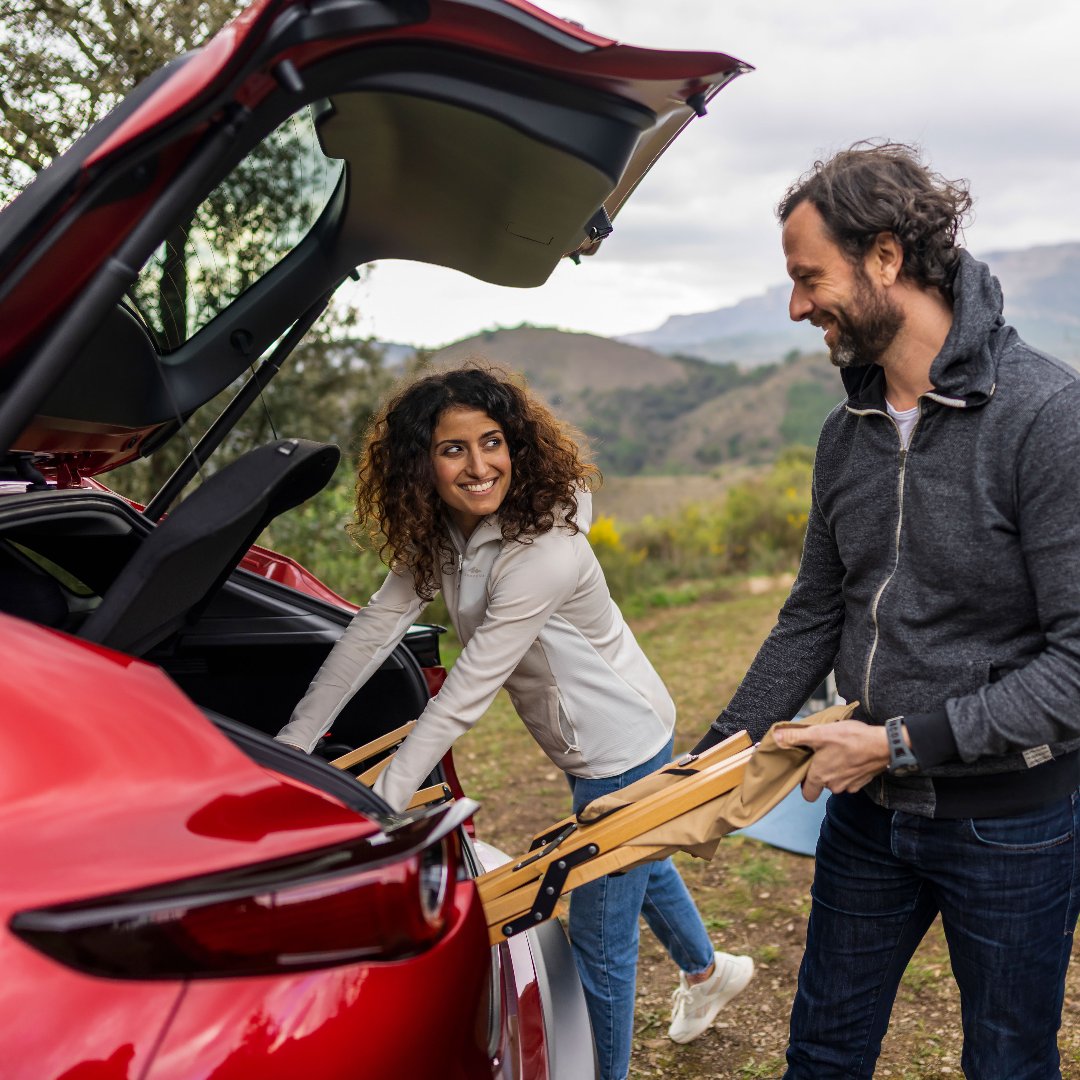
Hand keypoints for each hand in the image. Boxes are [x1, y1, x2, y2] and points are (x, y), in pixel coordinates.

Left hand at [773, 720, 889, 801]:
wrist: (883, 745)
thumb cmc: (851, 739)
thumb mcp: (818, 734)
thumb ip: (795, 737)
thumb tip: (776, 737)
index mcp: (820, 777)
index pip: (807, 793)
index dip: (804, 783)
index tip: (806, 768)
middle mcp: (834, 786)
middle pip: (821, 784)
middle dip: (821, 771)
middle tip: (822, 753)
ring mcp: (849, 786)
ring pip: (836, 781)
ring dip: (835, 769)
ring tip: (837, 751)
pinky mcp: (862, 782)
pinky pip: (849, 778)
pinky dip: (848, 769)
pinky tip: (850, 755)